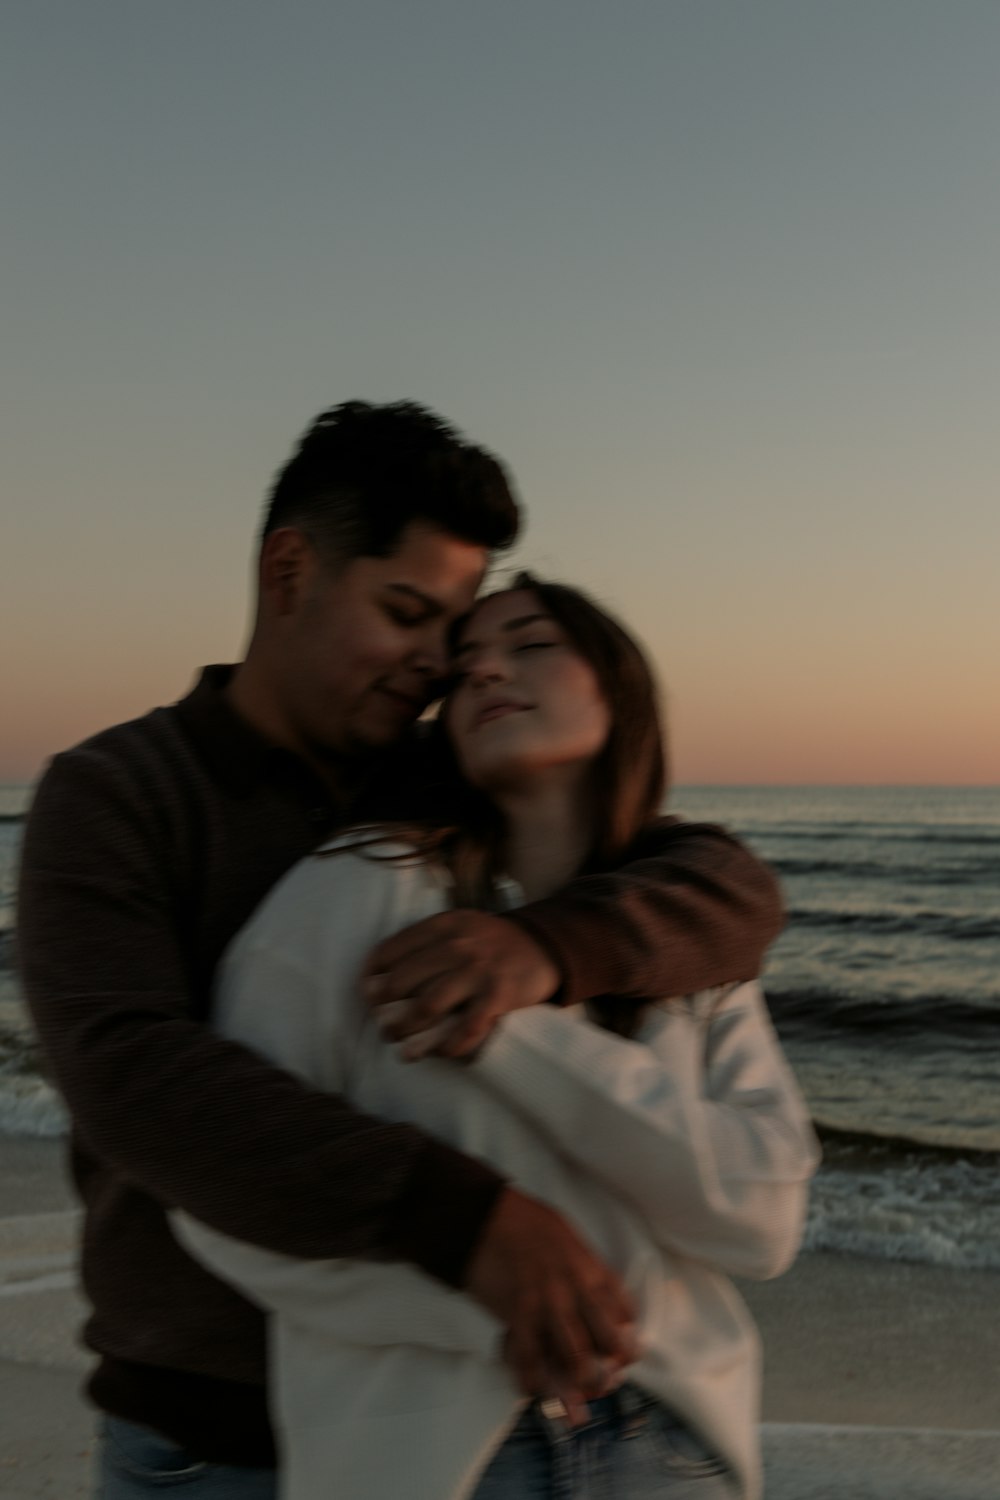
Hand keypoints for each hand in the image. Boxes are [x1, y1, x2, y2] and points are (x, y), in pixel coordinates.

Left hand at [363, 910, 560, 1058]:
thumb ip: (425, 945)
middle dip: (384, 1010)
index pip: (391, 950)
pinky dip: (447, 1047)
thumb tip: (378, 981)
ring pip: (426, 1007)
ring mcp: (478, 970)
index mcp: (443, 925)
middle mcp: (458, 945)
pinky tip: (439, 1053)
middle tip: (383, 1026)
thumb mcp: (458, 927)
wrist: (544, 946)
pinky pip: (464, 1030)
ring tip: (399, 1044)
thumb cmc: (490, 942)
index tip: (368, 995)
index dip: (372, 976)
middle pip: (403, 982)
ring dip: (407, 1032)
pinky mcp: (498, 996)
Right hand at [465, 1187, 637, 1418]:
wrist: (482, 1214)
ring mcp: (548, 1302)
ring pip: (575, 1357)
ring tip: (576, 1404)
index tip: (622, 1358)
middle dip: (609, 1370)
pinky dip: (533, 1381)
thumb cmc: (524, 1219)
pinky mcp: (518, 1313)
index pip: (623, 1312)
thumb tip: (593, 1296)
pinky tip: (532, 1391)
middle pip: (608, 1341)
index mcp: (591, 1267)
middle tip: (602, 1385)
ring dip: (577, 1386)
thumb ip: (583, 1268)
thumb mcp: (567, 1237)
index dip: (627, 1341)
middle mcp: (577, 1288)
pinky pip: (531, 1358)